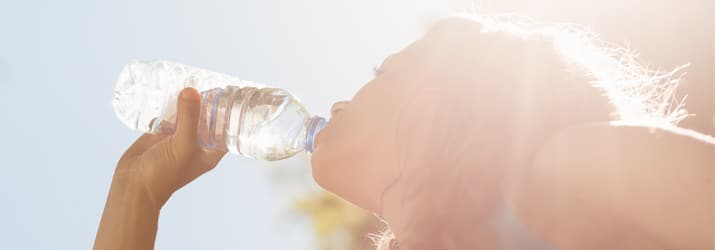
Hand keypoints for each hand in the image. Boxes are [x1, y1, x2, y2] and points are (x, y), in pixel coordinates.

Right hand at [114, 87, 225, 208]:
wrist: (132, 185)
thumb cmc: (163, 173)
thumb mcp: (183, 145)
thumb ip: (189, 118)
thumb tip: (192, 91)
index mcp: (210, 151)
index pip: (228, 128)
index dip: (232, 112)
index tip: (233, 92)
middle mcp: (197, 143)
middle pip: (208, 118)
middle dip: (210, 102)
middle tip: (212, 80)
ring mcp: (178, 138)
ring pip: (188, 115)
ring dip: (189, 101)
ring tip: (193, 79)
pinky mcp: (160, 134)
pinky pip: (169, 115)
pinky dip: (170, 105)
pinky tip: (170, 89)